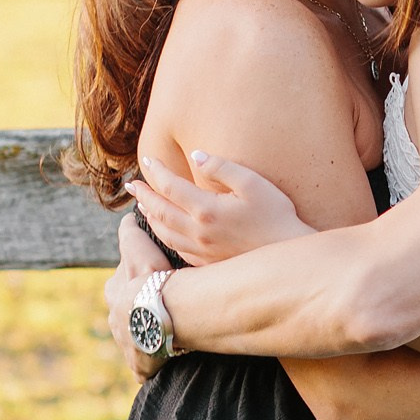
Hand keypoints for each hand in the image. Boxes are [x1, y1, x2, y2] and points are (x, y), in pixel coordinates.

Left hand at [107, 214, 172, 378]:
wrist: (160, 315)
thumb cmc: (149, 279)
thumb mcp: (138, 247)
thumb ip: (130, 233)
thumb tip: (126, 218)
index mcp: (114, 292)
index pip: (123, 284)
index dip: (138, 280)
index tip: (154, 278)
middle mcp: (115, 321)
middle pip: (127, 314)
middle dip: (140, 312)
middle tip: (164, 308)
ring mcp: (126, 345)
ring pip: (137, 338)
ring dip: (149, 336)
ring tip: (170, 332)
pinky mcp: (139, 366)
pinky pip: (145, 366)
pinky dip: (153, 363)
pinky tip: (165, 359)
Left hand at [128, 150, 313, 265]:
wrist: (288, 256)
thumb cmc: (276, 216)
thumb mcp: (253, 183)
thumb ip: (223, 167)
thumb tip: (195, 156)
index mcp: (207, 209)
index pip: (170, 186)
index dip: (155, 171)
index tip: (146, 160)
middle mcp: (198, 232)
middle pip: (159, 211)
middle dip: (143, 196)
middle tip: (131, 185)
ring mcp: (201, 251)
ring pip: (164, 233)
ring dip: (149, 217)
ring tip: (142, 206)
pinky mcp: (207, 263)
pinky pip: (176, 249)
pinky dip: (164, 237)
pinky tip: (164, 231)